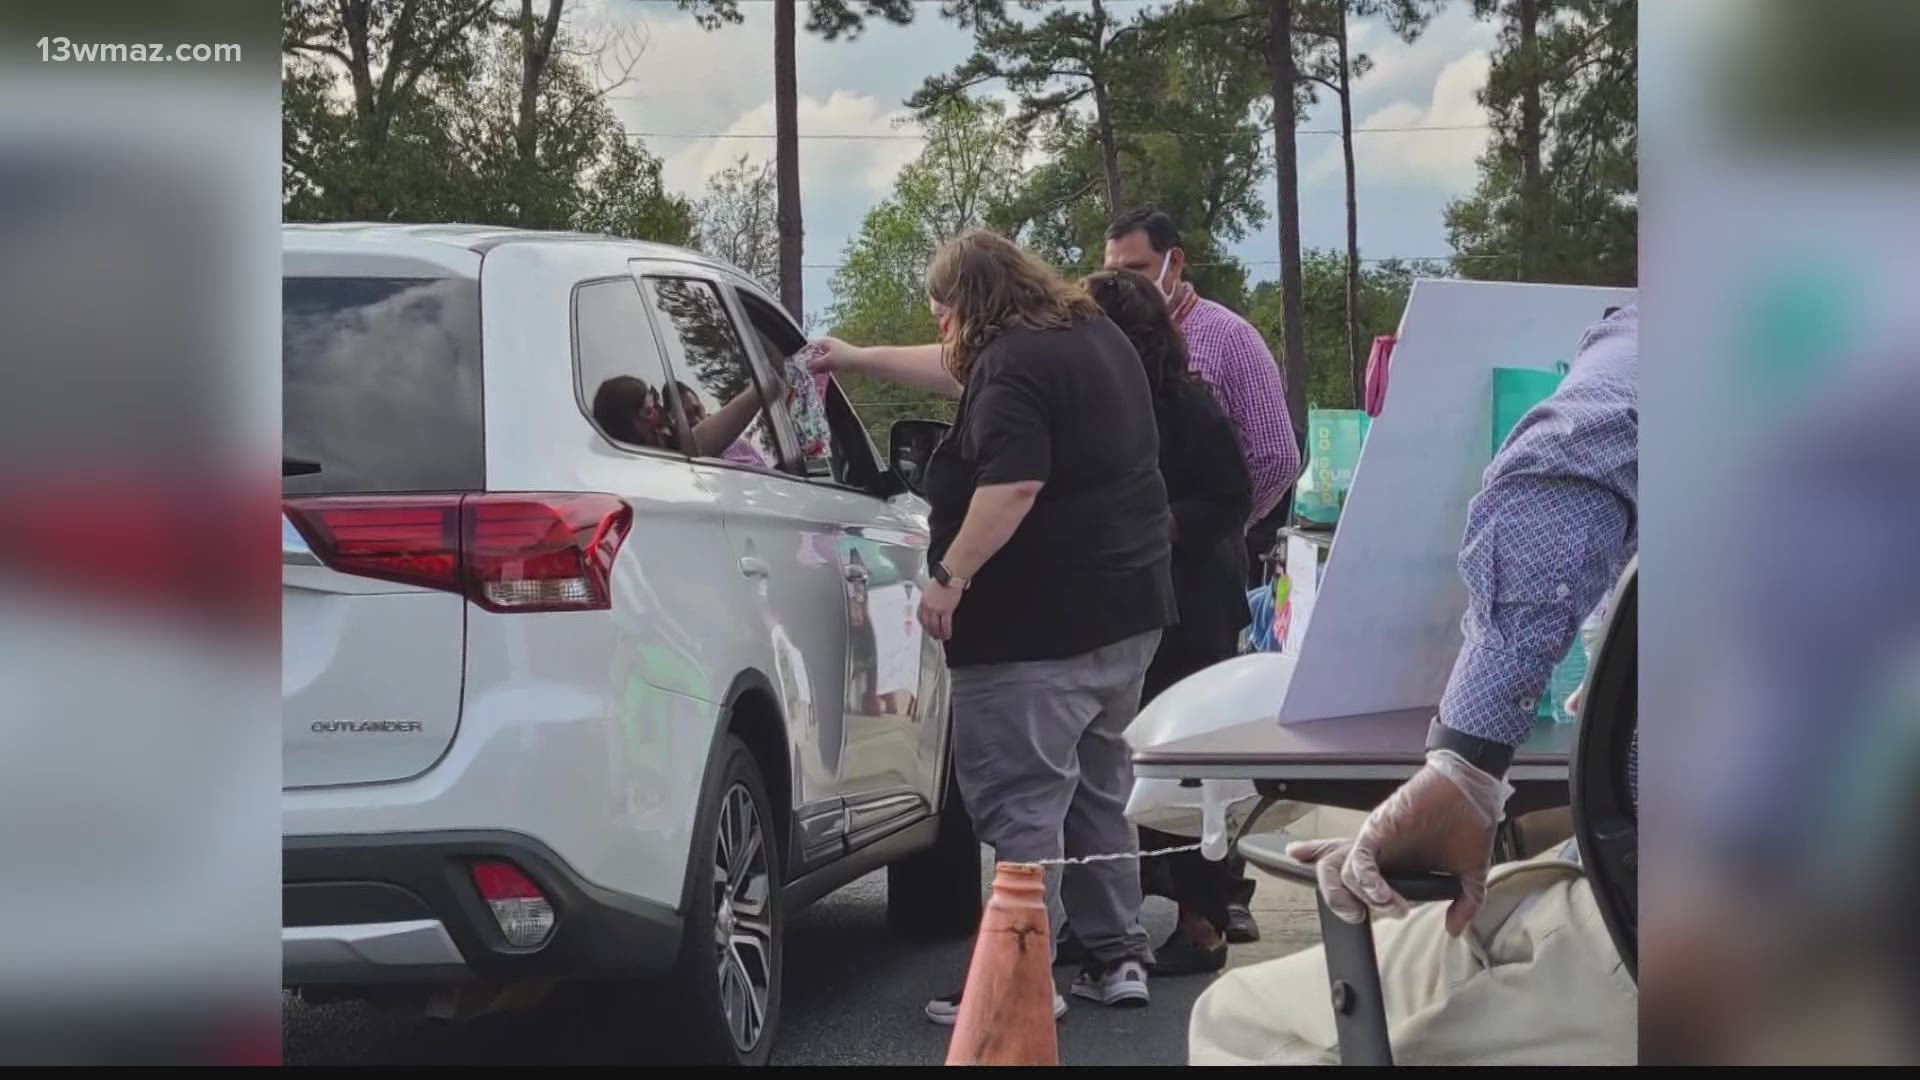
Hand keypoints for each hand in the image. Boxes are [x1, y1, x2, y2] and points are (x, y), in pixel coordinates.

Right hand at [802, 337, 865, 375]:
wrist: (862, 363)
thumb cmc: (845, 358)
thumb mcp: (827, 361)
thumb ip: (816, 363)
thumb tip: (806, 366)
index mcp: (825, 342)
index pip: (809, 345)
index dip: (804, 354)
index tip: (799, 363)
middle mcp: (828, 345)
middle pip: (815, 353)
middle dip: (810, 361)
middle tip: (804, 370)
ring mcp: (833, 353)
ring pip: (820, 360)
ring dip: (817, 366)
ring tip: (811, 374)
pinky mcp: (838, 360)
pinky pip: (827, 364)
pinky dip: (823, 369)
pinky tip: (820, 376)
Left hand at [917, 579, 962, 640]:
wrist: (949, 577)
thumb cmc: (943, 579)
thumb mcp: (930, 588)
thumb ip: (930, 597)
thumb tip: (933, 602)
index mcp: (923, 601)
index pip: (920, 616)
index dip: (923, 624)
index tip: (926, 627)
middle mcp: (928, 606)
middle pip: (927, 623)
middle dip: (930, 631)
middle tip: (933, 636)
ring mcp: (937, 609)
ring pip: (935, 626)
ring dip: (938, 634)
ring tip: (941, 637)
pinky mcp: (946, 611)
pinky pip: (945, 625)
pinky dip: (946, 632)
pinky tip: (948, 635)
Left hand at [1287, 749, 1513, 935]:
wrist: (1474, 791)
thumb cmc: (1468, 825)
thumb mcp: (1468, 874)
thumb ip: (1464, 904)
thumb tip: (1456, 930)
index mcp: (1391, 863)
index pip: (1351, 878)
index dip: (1339, 894)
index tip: (1354, 913)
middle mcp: (1376, 852)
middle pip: (1332, 875)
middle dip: (1337, 901)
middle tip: (1356, 917)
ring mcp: (1375, 840)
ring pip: (1337, 869)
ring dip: (1359, 896)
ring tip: (1388, 906)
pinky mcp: (1378, 828)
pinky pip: (1359, 856)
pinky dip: (1366, 879)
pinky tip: (1383, 894)